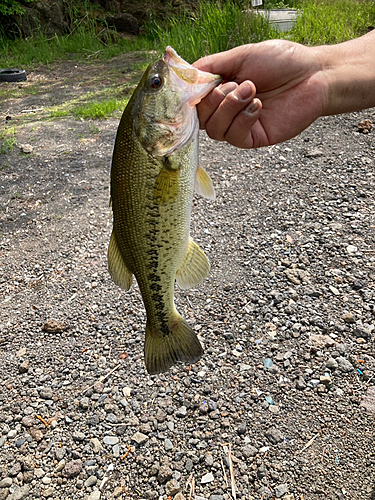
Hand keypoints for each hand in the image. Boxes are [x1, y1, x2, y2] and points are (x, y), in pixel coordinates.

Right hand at [193, 40, 325, 147]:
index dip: (191, 98)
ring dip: (230, 108)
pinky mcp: (254, 138)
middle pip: (201, 120)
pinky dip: (243, 119)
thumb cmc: (281, 62)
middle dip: (214, 101)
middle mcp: (227, 111)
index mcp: (221, 91)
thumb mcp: (240, 56)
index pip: (194, 103)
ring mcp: (239, 126)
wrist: (313, 74)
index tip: (195, 88)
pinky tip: (258, 105)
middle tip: (236, 84)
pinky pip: (234, 137)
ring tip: (252, 90)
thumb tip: (185, 73)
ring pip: (215, 131)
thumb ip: (211, 65)